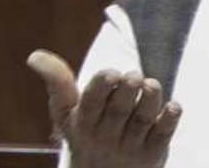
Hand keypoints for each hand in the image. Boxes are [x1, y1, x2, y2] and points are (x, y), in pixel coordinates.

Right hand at [27, 49, 181, 167]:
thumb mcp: (67, 114)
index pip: (91, 102)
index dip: (102, 86)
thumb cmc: (86, 133)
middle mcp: (107, 134)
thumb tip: (35, 56)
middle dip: (127, 89)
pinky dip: (170, 119)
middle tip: (133, 75)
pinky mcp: (153, 151)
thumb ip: (58, 82)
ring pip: (143, 120)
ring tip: (151, 85)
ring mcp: (131, 144)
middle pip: (119, 110)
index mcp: (84, 121)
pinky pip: (163, 135)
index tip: (111, 73)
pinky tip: (173, 106)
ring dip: (150, 100)